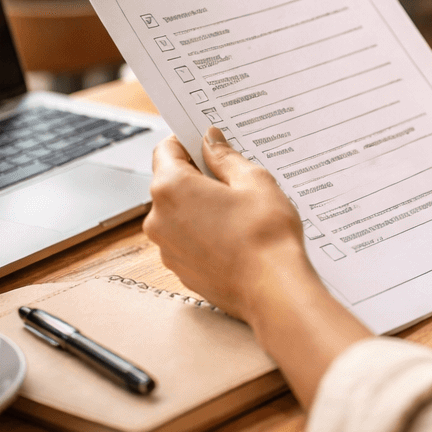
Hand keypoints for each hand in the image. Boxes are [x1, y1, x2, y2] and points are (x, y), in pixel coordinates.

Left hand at [143, 126, 372, 407]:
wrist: (273, 290)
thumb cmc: (265, 234)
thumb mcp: (253, 180)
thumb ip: (225, 157)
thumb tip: (210, 141)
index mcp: (171, 188)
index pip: (166, 149)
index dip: (188, 141)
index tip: (208, 142)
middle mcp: (158, 219)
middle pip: (170, 183)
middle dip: (198, 176)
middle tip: (234, 176)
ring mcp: (167, 248)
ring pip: (178, 213)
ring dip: (201, 206)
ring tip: (239, 209)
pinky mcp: (180, 270)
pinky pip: (186, 239)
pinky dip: (203, 232)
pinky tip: (235, 234)